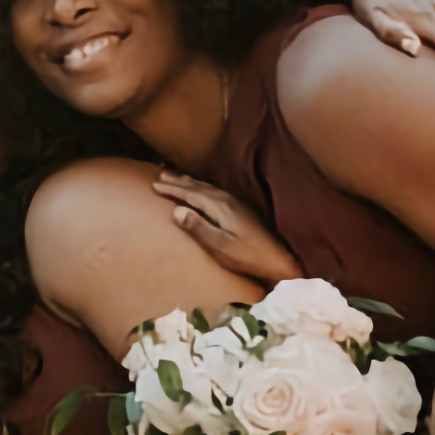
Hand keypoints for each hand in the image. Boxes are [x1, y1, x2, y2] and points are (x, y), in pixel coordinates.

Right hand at [151, 171, 301, 285]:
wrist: (280, 259)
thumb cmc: (248, 257)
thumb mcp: (220, 247)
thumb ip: (199, 228)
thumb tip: (177, 210)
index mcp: (220, 207)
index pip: (191, 194)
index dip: (172, 189)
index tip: (154, 185)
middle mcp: (227, 200)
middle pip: (198, 186)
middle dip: (179, 181)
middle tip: (160, 175)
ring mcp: (236, 203)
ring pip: (207, 187)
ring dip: (190, 182)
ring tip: (177, 177)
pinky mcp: (242, 209)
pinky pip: (215, 190)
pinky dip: (203, 187)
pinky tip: (203, 190)